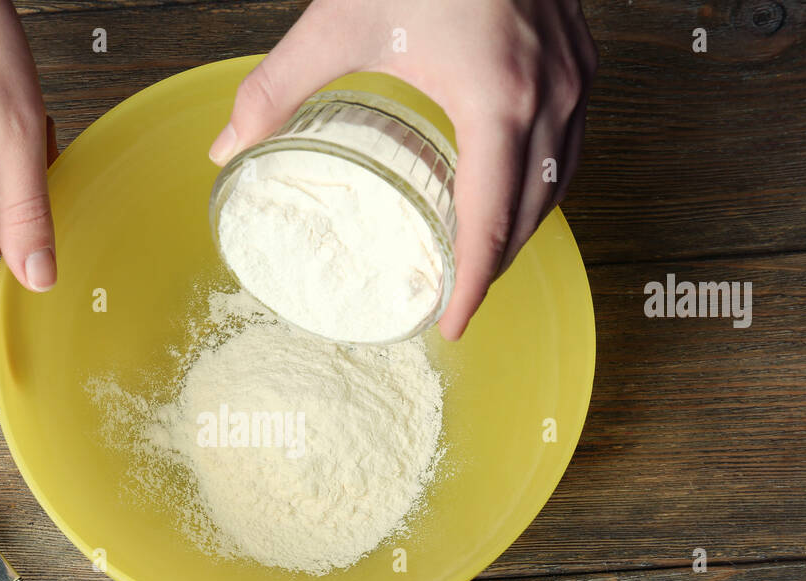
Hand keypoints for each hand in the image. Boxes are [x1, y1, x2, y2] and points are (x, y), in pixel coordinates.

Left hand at [208, 0, 595, 339]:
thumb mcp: (341, 18)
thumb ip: (277, 88)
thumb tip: (227, 146)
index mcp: (496, 102)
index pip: (490, 223)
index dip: (470, 285)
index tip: (449, 326)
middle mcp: (550, 97)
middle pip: (531, 214)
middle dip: (496, 267)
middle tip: (458, 302)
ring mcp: (573, 76)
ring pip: (559, 180)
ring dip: (524, 228)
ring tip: (482, 258)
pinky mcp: (578, 56)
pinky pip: (569, 141)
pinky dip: (543, 180)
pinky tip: (509, 185)